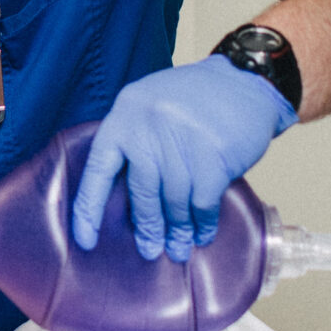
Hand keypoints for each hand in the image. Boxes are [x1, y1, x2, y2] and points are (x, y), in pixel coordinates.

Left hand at [71, 54, 295, 261]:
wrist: (244, 80)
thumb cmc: (194, 100)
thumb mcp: (151, 106)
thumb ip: (135, 141)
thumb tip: (125, 201)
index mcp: (125, 113)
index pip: (98, 168)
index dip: (88, 208)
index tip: (86, 240)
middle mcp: (148, 125)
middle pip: (141, 191)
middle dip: (146, 227)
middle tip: (149, 250)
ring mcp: (181, 140)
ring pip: (173, 201)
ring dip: (177, 230)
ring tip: (179, 248)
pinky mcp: (213, 156)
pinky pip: (202, 202)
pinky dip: (202, 223)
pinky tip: (202, 234)